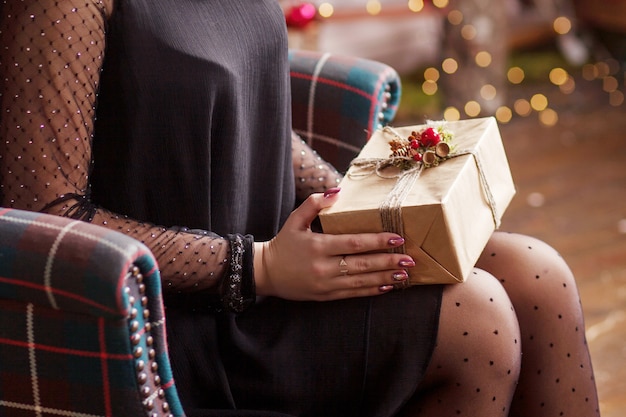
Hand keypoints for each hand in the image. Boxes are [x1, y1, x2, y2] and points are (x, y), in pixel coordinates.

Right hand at [253, 188, 415, 300]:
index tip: (397, 238)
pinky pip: (353, 294)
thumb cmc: (283, 243)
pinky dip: (372, 290)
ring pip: (361, 281)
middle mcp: (324, 267)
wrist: (267, 273)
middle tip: (409, 259)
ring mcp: (326, 284)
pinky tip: (388, 286)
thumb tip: (337, 191)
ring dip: (385, 277)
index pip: (353, 243)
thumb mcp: (294, 220)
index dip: (377, 241)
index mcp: (318, 246)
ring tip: (405, 274)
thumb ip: (314, 203)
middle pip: (362, 264)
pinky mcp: (326, 296)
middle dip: (388, 261)